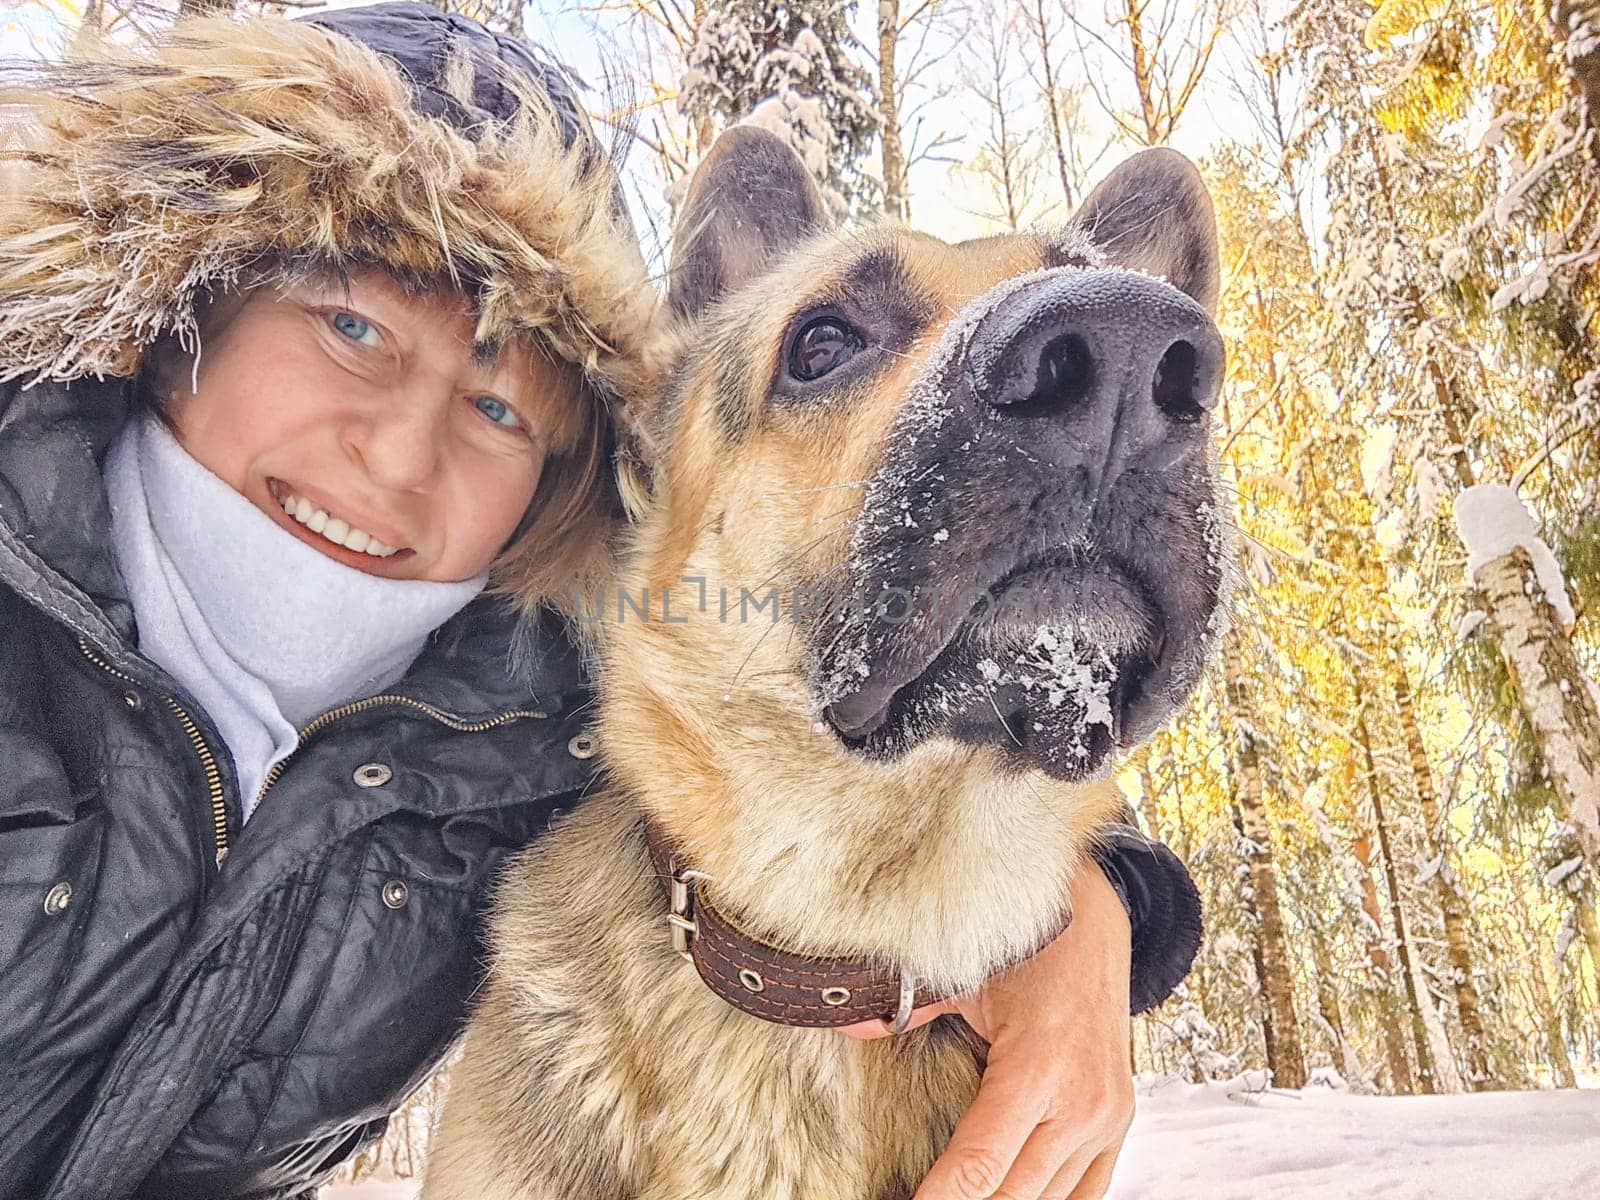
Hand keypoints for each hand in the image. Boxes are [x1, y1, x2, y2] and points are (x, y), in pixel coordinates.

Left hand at [840, 863, 1135, 1198]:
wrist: (1096, 922)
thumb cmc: (1027, 945)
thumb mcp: (963, 973)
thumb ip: (907, 1009)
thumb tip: (849, 1024)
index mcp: (1038, 1068)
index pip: (979, 1165)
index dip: (939, 1199)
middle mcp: (1080, 1104)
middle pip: (1012, 1196)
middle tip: (921, 1199)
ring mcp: (1105, 1119)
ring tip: (954, 1196)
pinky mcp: (1117, 1123)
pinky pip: (1086, 1194)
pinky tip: (1009, 1195)